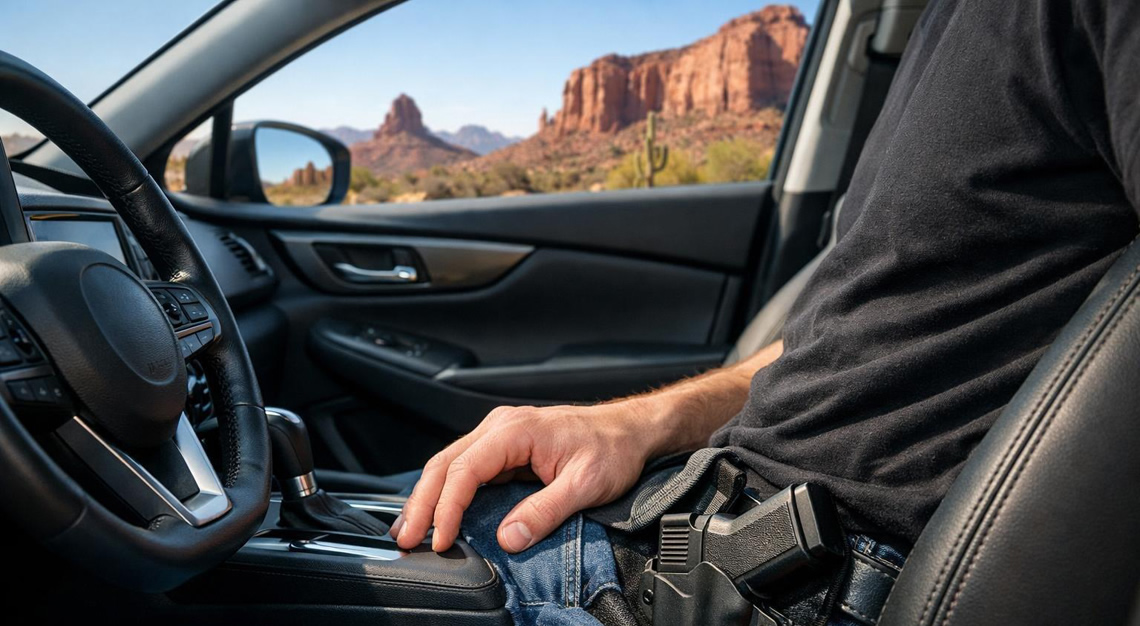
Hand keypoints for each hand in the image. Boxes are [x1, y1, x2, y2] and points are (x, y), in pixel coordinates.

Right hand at [392, 401, 661, 553]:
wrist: (631, 430)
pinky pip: (465, 468)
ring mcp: (500, 435)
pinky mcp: (504, 447)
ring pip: (449, 464)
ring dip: (428, 497)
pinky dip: (445, 491)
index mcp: (515, 430)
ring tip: (410, 529)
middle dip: (422, 503)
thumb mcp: (585, 485)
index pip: (465, 470)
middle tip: (406, 538)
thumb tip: (509, 538)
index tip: (440, 539)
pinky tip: (436, 511)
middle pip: (445, 464)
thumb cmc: (613, 449)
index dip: (446, 507)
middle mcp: (501, 426)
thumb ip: (545, 511)